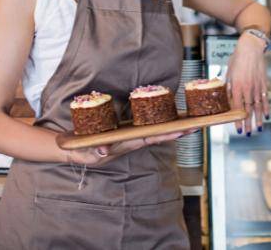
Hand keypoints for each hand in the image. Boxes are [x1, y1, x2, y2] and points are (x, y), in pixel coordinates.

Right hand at [65, 128, 197, 165]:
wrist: (73, 148)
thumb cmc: (80, 149)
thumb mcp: (84, 151)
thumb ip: (92, 152)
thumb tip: (102, 152)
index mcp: (124, 145)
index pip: (149, 139)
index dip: (165, 135)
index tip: (181, 131)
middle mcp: (131, 142)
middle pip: (158, 135)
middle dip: (177, 131)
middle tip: (196, 125)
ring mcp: (131, 136)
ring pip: (155, 131)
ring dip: (172, 127)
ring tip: (190, 121)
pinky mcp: (127, 131)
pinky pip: (147, 126)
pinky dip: (160, 122)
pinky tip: (171, 118)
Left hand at [226, 32, 268, 135]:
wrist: (251, 48)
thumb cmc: (237, 59)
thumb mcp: (229, 72)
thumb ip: (228, 87)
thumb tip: (225, 99)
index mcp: (237, 85)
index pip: (236, 106)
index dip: (237, 119)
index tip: (237, 129)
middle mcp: (248, 88)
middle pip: (248, 109)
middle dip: (247, 123)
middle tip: (247, 134)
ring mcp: (257, 86)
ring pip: (258, 106)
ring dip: (258, 119)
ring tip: (258, 129)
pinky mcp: (264, 83)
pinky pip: (265, 98)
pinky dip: (266, 107)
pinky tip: (266, 116)